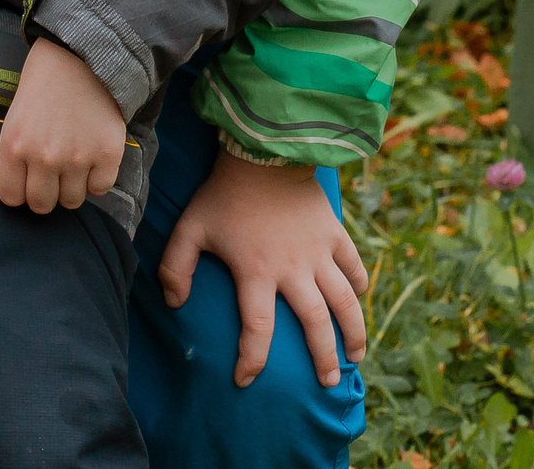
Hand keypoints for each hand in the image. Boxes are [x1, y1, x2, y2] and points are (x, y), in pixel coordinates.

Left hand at [0, 36, 126, 213]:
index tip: (29, 181)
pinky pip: (100, 188)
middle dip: (46, 193)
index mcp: (14, 145)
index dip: (21, 192)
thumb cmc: (44, 82)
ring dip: (73, 187)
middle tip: (53, 174)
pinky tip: (94, 157)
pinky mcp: (107, 154)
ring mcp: (77, 157)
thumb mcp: (15, 117)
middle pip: (42, 205)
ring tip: (75, 162)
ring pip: (72, 201)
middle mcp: (43, 156)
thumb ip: (17, 155)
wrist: (82, 53)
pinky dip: (98, 178)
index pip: (11, 198)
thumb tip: (24, 190)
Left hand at [157, 150, 367, 387]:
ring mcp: (318, 251)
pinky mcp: (334, 233)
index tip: (246, 380)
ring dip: (353, 331)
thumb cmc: (223, 192)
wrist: (263, 150)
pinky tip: (358, 299)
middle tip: (326, 383)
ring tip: (355, 357)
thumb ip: (176, 266)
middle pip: (315, 324)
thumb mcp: (190, 227)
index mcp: (256, 271)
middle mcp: (293, 268)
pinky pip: (354, 266)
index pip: (257, 328)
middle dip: (323, 358)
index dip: (252, 359)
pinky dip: (359, 285)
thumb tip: (174, 303)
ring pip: (344, 301)